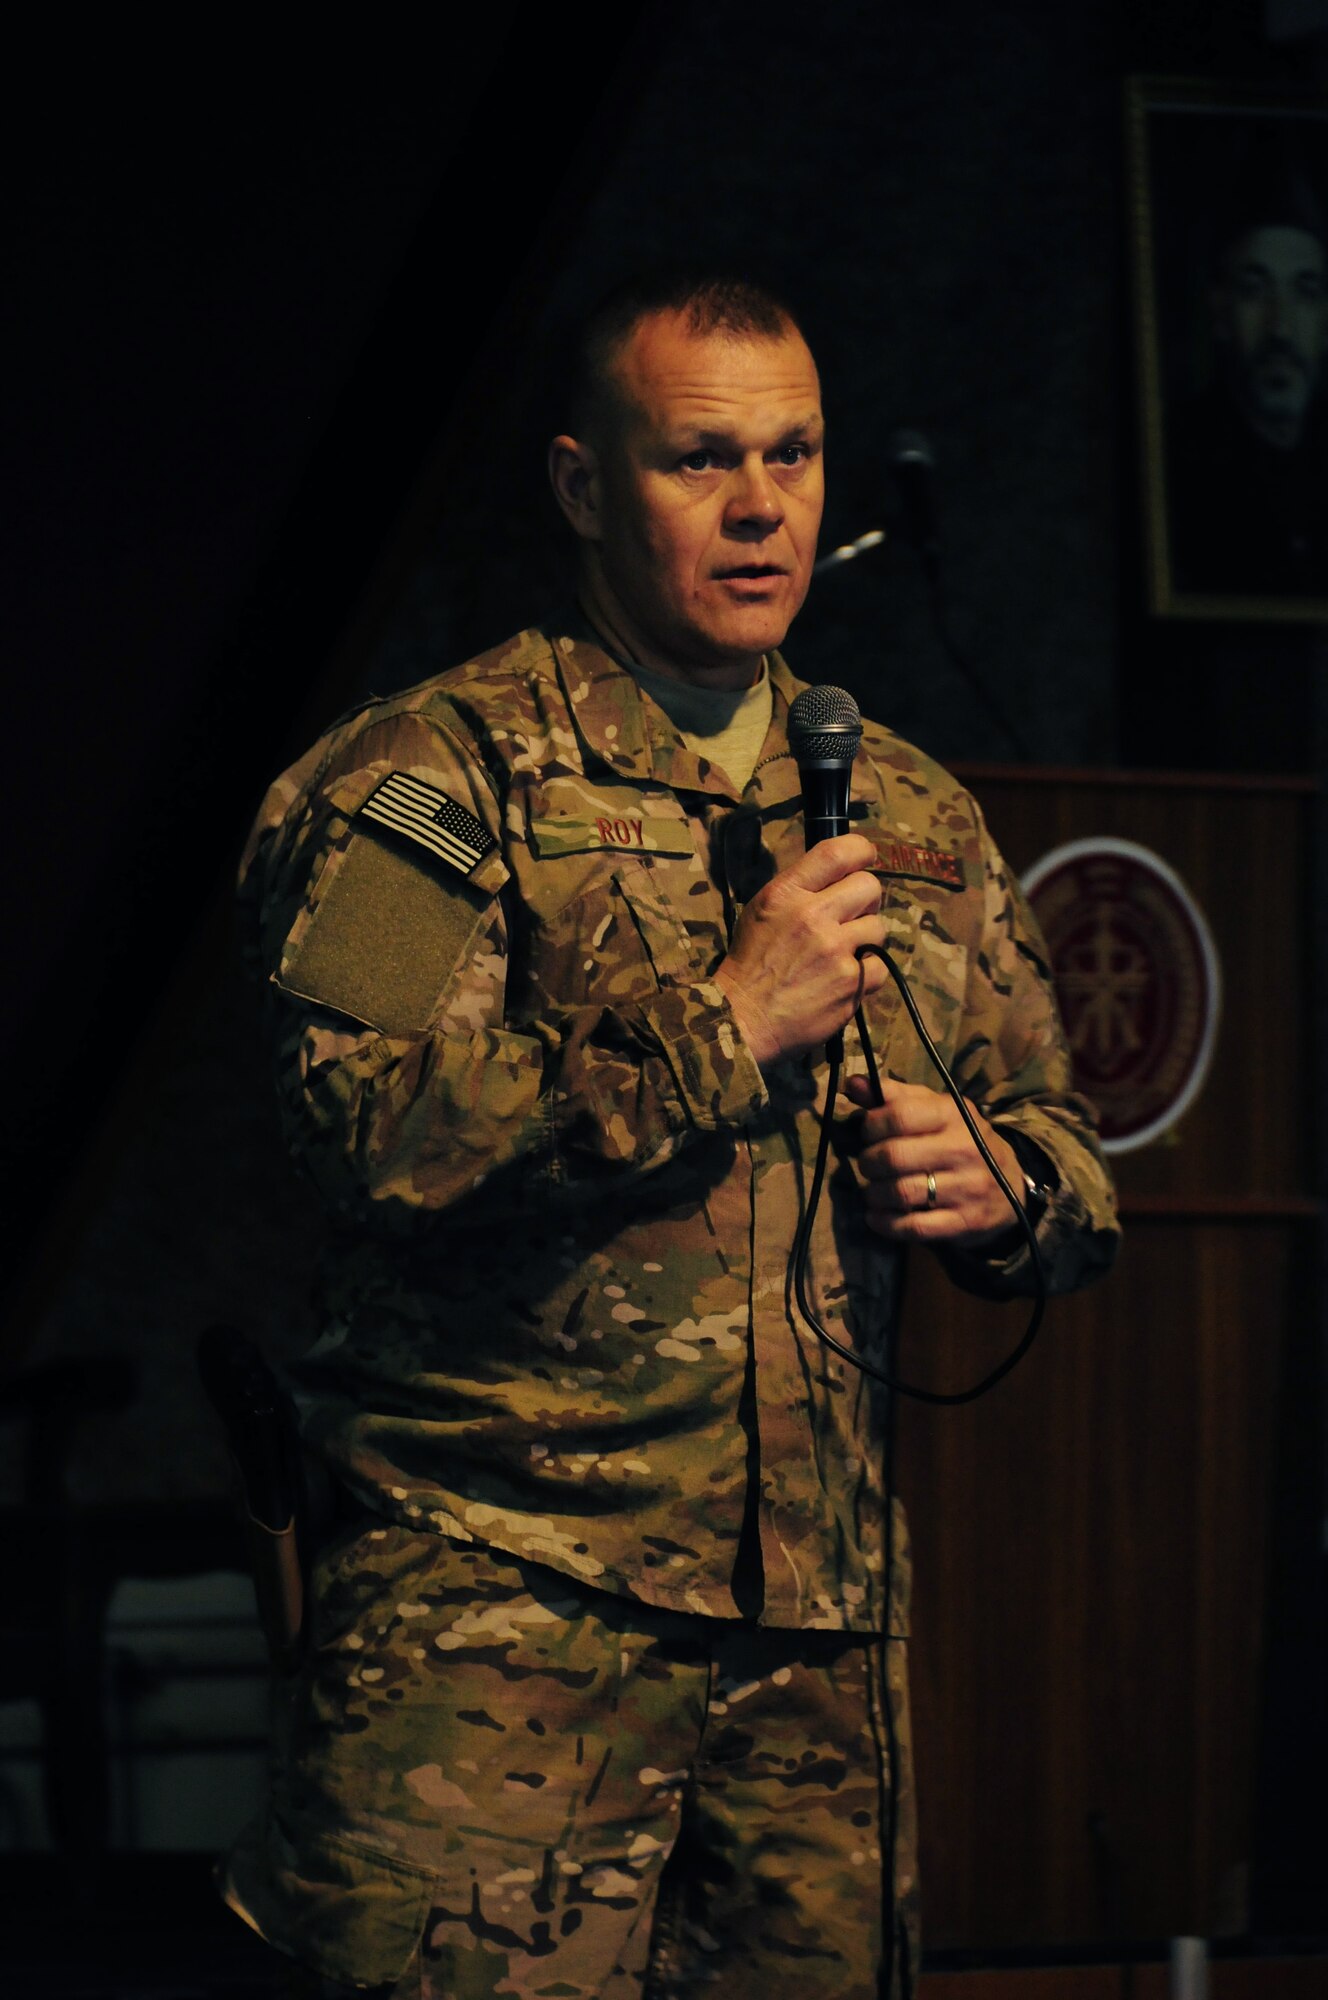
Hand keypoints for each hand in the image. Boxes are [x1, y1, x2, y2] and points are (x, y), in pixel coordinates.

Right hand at [713, 835, 887, 1066]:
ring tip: (843, 954)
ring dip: (866, 940)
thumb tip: (838, 874)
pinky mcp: (849, 983)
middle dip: (865, 901)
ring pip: (878, 927)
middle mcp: (812, 915)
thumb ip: (798, 890)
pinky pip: (880, 966)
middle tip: (851, 918)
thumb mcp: (762, 912)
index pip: (837, 852)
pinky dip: (868, 973)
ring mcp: (833, 950)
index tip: (867, 857)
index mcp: (786, 893)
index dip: (861, 850)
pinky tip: (845, 979)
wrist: (742, 1018)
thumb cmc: (751, 964)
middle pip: (869, 886)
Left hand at [843, 1074, 1025, 1244]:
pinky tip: (877, 1217)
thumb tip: (853, 1084)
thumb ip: (894, 1097)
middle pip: (894, 1156)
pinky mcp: (965, 1222)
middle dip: (869, 1163)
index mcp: (953, 1115)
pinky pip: (914, 1227)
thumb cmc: (959, 1140)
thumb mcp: (935, 1110)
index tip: (868, 1133)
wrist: (1010, 1185)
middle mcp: (963, 1149)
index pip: (900, 1115)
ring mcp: (967, 1188)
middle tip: (869, 1165)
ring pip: (901, 1193)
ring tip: (873, 1191)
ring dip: (874, 1194)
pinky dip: (886, 1224)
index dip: (871, 1125)